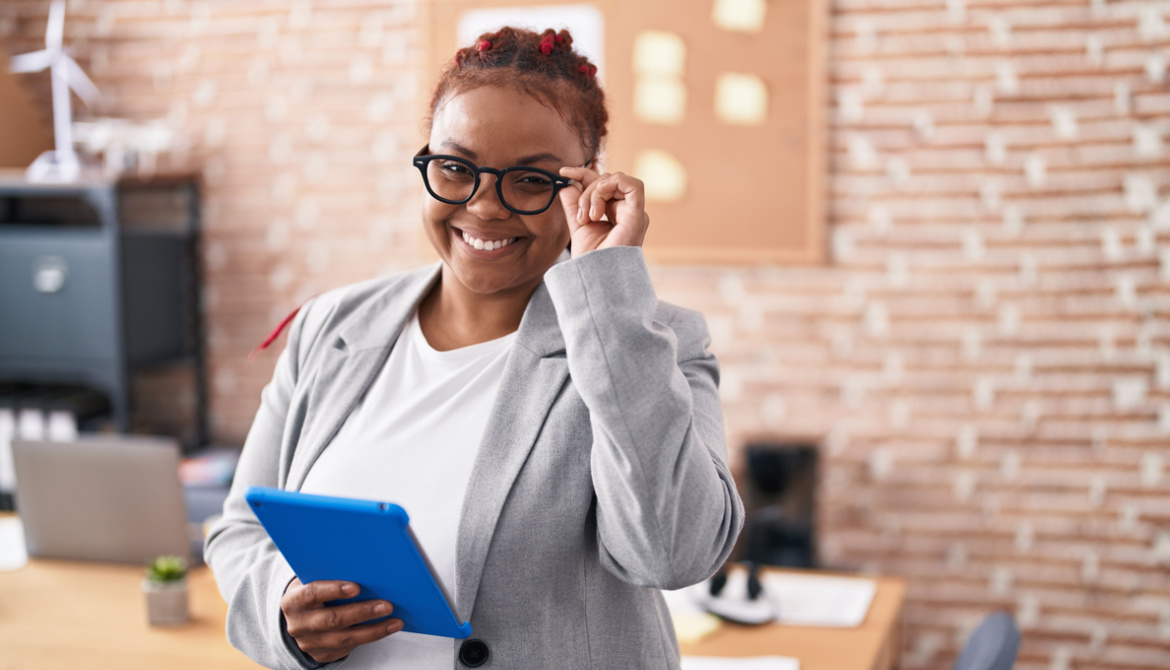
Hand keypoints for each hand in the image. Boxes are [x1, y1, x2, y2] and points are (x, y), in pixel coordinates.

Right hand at [281, 578, 403, 663]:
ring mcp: (309, 643)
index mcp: (293, 601)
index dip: (333, 590)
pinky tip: (386, 628)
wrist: (299, 617)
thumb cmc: (313, 592)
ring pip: (344, 638)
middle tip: (386, 605)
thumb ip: (329, 575)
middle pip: (332, 619)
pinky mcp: (322, 655)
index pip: (312, 594)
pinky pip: (349, 648)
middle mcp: (298, 625)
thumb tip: (364, 567)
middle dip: (362, 612)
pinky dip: (371, 637)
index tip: (357, 587)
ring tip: (394, 621)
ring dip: (373, 630)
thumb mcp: (313, 581)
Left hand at [558, 167, 649, 258]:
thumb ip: (574, 205)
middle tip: (579, 217)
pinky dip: (609, 187)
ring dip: (595, 193)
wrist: (596, 277)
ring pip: (616, 179)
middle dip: (586, 191)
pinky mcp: (639, 215)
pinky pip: (632, 184)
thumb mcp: (578, 226)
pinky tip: (597, 208)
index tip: (563, 172)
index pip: (601, 183)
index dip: (583, 174)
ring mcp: (635, 212)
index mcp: (616, 213)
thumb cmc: (590, 260)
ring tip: (588, 217)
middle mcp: (628, 211)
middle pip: (606, 180)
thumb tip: (567, 185)